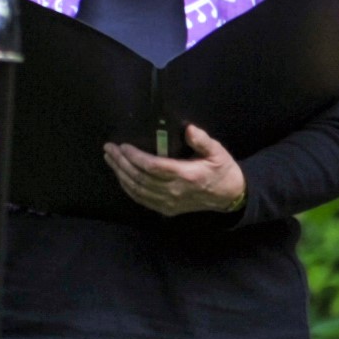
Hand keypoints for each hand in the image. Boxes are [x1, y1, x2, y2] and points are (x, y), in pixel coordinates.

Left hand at [106, 126, 248, 216]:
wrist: (229, 196)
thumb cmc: (222, 170)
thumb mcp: (217, 151)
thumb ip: (202, 140)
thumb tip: (188, 129)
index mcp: (186, 175)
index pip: (154, 167)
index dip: (136, 157)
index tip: (124, 146)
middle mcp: (174, 191)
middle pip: (140, 178)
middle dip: (122, 163)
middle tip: (109, 149)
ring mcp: (169, 203)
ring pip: (138, 190)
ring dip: (121, 175)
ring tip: (110, 159)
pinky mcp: (167, 209)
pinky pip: (142, 200)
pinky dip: (128, 188)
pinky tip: (120, 177)